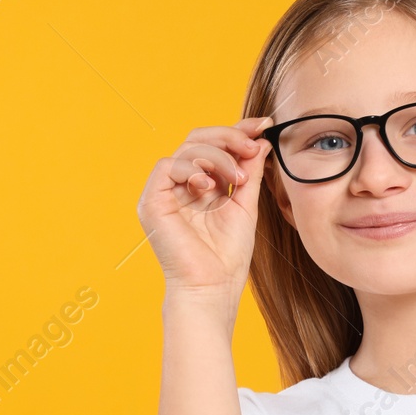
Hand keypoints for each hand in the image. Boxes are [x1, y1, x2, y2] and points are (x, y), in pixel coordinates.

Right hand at [136, 116, 274, 298]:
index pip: (215, 146)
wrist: (212, 288)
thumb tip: (260, 142)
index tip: (264, 125)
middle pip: (198, 139)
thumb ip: (250, 173)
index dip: (237, 131)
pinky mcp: (151, 202)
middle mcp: (181, 185)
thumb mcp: (246, 206)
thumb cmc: (227, 257)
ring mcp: (164, 192)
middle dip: (229, 136)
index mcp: (201, 185)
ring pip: (187, 148)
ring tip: (236, 179)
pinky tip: (208, 186)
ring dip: (217, 155)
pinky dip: (191, 168)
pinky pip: (167, 166)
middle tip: (252, 146)